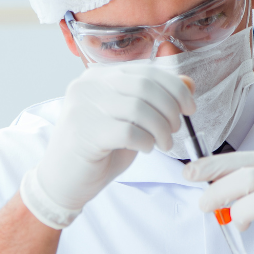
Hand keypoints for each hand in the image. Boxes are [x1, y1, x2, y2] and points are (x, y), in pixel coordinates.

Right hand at [21, 64, 195, 228]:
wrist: (63, 182)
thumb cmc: (98, 150)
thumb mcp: (130, 121)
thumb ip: (155, 100)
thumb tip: (188, 83)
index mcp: (98, 76)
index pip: (147, 71)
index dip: (175, 88)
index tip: (190, 108)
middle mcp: (87, 85)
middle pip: (146, 86)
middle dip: (171, 109)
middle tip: (175, 130)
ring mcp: (83, 107)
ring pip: (140, 109)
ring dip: (161, 129)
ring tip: (163, 143)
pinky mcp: (84, 132)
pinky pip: (129, 132)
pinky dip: (146, 141)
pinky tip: (145, 149)